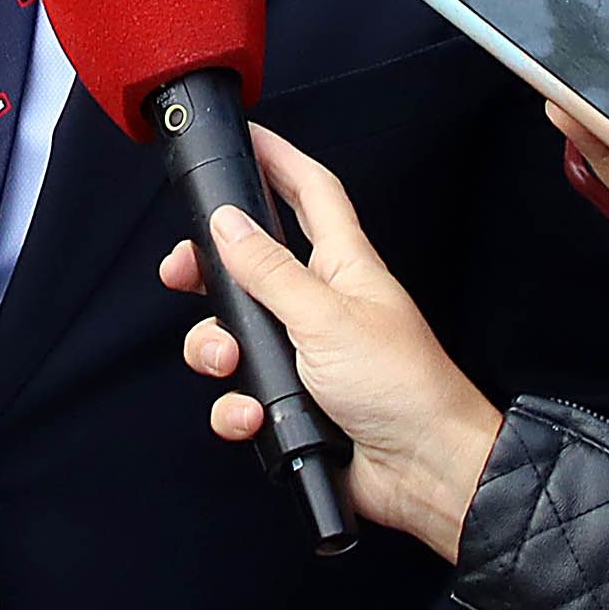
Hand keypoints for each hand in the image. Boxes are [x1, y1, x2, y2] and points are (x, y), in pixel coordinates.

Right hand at [158, 129, 498, 560]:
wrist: (425, 472)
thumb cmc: (404, 388)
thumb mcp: (326, 319)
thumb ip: (270, 270)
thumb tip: (228, 222)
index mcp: (344, 267)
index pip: (311, 193)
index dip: (280, 160)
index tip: (248, 137)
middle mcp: (323, 303)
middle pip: (252, 264)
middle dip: (211, 271)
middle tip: (182, 274)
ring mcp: (308, 354)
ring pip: (237, 334)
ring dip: (217, 349)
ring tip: (228, 362)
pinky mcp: (296, 402)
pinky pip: (244, 395)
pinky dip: (238, 408)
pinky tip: (252, 416)